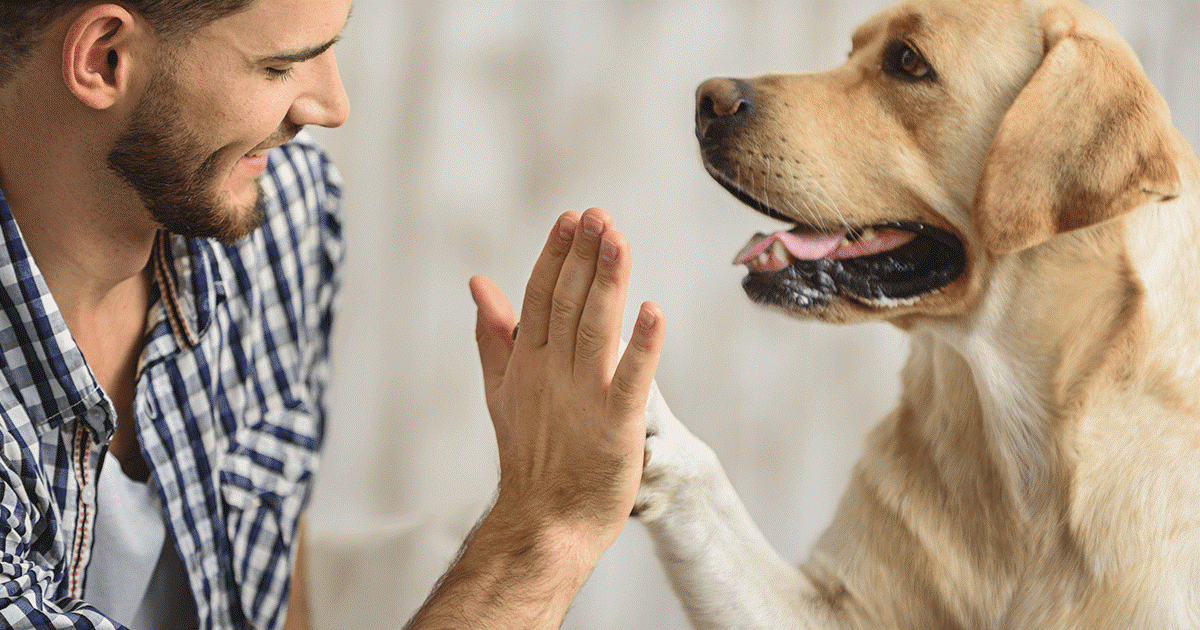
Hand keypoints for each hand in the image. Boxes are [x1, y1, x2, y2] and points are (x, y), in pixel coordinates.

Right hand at [469, 207, 664, 559]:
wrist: (544, 522)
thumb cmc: (530, 455)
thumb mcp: (502, 388)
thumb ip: (494, 333)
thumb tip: (478, 282)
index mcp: (528, 362)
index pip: (540, 297)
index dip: (557, 256)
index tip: (572, 218)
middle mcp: (552, 373)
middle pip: (568, 304)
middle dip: (583, 257)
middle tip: (598, 215)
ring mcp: (583, 398)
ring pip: (595, 329)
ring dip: (608, 283)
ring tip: (618, 240)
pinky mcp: (616, 425)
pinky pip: (631, 379)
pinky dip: (642, 346)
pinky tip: (653, 311)